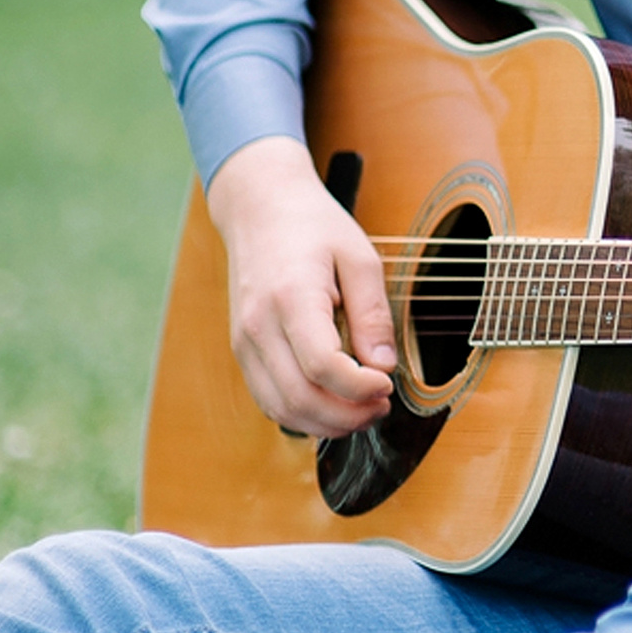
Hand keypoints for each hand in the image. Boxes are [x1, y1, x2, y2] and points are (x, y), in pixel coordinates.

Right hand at [204, 136, 395, 436]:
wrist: (260, 210)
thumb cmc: (313, 227)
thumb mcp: (359, 258)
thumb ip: (372, 313)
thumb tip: (384, 365)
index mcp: (290, 298)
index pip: (322, 366)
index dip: (359, 387)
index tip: (388, 384)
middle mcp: (257, 326)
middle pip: (299, 397)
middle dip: (347, 415)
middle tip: (382, 405)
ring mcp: (243, 342)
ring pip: (280, 408)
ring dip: (326, 422)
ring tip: (364, 410)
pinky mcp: (242, 350)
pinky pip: (269, 398)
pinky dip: (302, 413)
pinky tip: (334, 404)